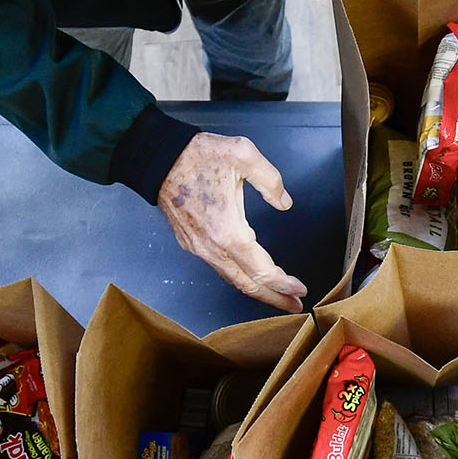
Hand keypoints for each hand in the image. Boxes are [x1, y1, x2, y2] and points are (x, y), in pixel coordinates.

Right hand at [158, 132, 307, 312]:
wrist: (157, 158)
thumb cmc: (196, 156)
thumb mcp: (243, 154)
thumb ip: (270, 180)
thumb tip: (283, 202)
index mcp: (227, 231)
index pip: (261, 270)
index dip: (283, 284)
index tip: (300, 289)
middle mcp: (211, 246)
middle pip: (246, 284)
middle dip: (273, 297)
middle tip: (294, 304)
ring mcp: (198, 247)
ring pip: (231, 278)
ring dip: (256, 289)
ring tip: (277, 293)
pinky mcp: (190, 242)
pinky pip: (218, 267)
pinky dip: (238, 276)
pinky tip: (248, 273)